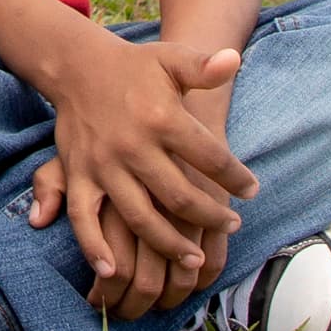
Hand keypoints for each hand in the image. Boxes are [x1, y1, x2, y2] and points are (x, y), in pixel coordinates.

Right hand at [20, 28, 254, 313]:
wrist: (78, 67)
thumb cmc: (134, 68)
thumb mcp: (171, 60)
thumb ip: (203, 66)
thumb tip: (233, 59)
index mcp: (161, 117)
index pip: (210, 156)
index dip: (235, 178)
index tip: (252, 191)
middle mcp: (132, 145)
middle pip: (179, 195)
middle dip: (210, 217)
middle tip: (231, 226)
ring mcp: (103, 165)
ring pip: (140, 216)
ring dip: (169, 243)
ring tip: (194, 259)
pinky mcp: (77, 176)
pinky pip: (84, 219)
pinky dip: (94, 248)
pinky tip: (112, 271)